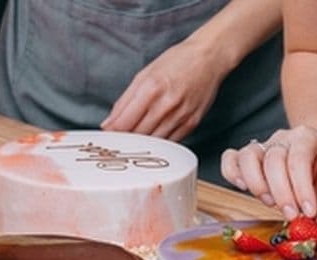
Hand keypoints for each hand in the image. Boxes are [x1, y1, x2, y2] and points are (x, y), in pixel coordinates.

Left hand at [101, 39, 228, 140]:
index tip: (107, 135)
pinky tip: (154, 135)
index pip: (123, 123)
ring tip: (136, 138)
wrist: (209, 58)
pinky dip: (159, 143)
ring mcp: (181, 116)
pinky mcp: (192, 123)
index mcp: (150, 89)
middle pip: (137, 135)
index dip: (112, 132)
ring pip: (154, 142)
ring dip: (142, 143)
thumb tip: (109, 124)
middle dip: (125, 139)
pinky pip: (170, 142)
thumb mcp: (144, 75)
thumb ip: (124, 101)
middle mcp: (166, 104)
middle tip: (120, 138)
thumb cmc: (177, 62)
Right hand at [221, 125, 316, 219]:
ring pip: (248, 157)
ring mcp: (263, 145)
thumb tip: (309, 223)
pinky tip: (243, 188)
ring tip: (270, 203)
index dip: (302, 189)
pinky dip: (232, 174)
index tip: (309, 212)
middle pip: (273, 160)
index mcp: (307, 137)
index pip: (298, 160)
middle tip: (291, 215)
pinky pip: (231, 159)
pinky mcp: (249, 157)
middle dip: (282, 193)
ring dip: (257, 185)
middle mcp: (282, 138)